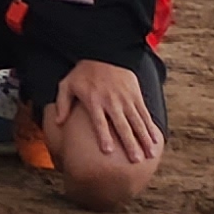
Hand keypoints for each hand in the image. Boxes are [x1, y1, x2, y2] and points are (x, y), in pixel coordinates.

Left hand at [48, 59, 164, 169]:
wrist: (105, 54)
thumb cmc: (83, 72)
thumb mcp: (67, 84)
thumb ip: (62, 103)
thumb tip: (58, 123)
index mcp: (94, 101)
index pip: (100, 122)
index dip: (104, 137)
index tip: (108, 151)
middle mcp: (112, 101)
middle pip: (122, 125)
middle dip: (130, 143)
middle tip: (135, 159)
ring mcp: (126, 99)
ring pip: (137, 122)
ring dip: (144, 139)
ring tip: (149, 154)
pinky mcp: (136, 96)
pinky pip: (145, 114)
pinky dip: (150, 127)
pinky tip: (155, 140)